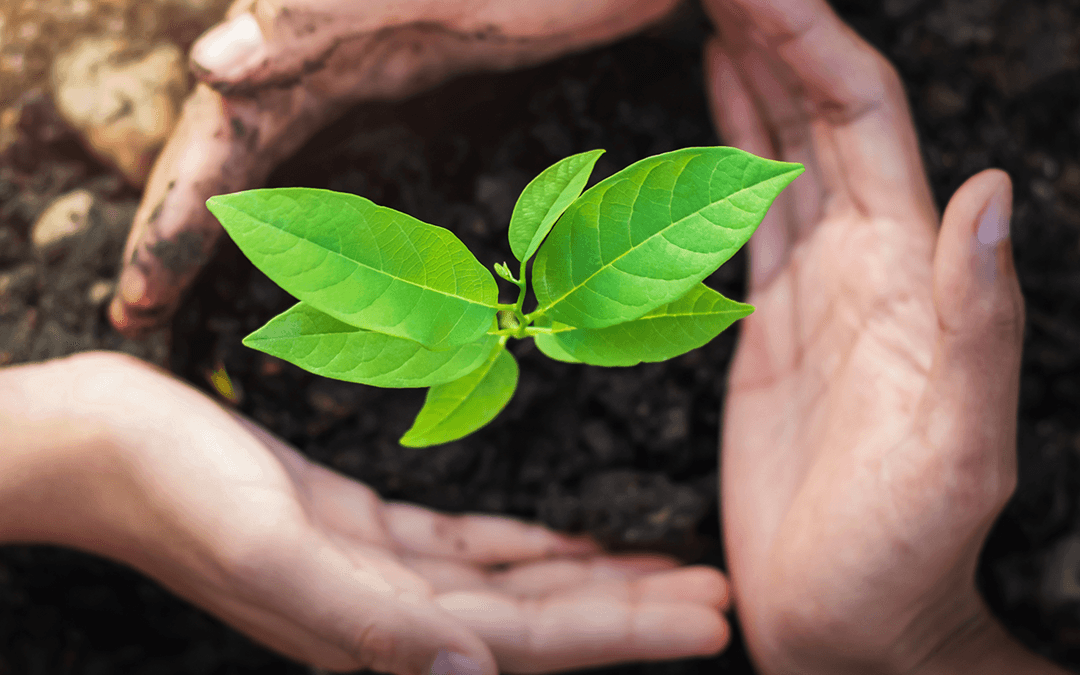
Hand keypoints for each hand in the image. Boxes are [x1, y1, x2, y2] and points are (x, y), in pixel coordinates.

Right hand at [19, 351, 728, 673]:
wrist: (99, 442)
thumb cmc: (169, 486)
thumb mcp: (266, 546)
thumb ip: (363, 622)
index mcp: (376, 631)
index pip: (531, 643)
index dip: (627, 632)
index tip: (714, 615)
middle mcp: (389, 616)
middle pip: (540, 621)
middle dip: (634, 611)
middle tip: (723, 597)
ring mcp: (377, 574)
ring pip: (513, 587)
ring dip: (593, 581)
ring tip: (669, 570)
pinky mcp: (361, 530)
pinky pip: (466, 549)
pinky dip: (527, 549)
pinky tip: (570, 543)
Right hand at [107, 0, 679, 335]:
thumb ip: (319, 15)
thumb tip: (210, 69)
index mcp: (308, 25)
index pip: (218, 132)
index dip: (174, 215)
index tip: (139, 297)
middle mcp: (320, 44)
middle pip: (229, 144)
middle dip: (180, 226)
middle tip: (138, 312)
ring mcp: (360, 57)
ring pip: (271, 146)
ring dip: (231, 216)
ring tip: (184, 285)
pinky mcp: (401, 66)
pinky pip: (324, 138)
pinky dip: (297, 188)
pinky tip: (288, 228)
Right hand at [699, 0, 1051, 672]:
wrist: (850, 615)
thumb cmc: (907, 549)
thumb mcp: (963, 446)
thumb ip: (980, 323)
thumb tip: (990, 198)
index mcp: (907, 275)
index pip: (862, 123)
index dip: (814, 42)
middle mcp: (864, 264)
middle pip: (818, 116)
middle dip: (775, 32)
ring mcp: (813, 291)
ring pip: (779, 152)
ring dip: (752, 73)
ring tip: (715, 10)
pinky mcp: (766, 325)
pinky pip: (744, 215)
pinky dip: (729, 148)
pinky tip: (716, 100)